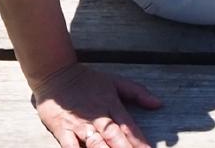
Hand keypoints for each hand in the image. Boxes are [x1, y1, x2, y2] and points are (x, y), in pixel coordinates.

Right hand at [32, 62, 162, 147]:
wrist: (55, 74)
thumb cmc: (87, 81)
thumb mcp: (114, 82)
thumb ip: (137, 93)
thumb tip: (159, 104)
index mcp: (111, 105)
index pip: (129, 127)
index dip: (140, 142)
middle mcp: (98, 117)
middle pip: (115, 137)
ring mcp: (80, 125)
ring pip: (96, 144)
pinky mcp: (62, 130)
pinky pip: (71, 147)